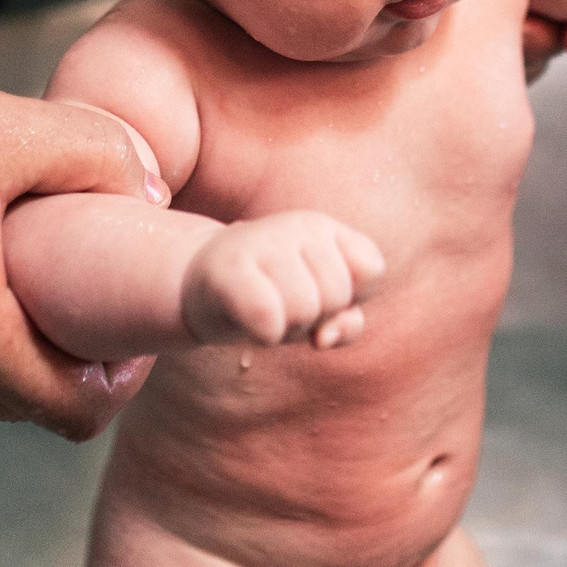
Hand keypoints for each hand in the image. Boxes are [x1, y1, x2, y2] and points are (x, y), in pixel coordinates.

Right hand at [181, 211, 387, 347]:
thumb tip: (323, 339)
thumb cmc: (269, 297)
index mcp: (324, 229)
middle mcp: (296, 227)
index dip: (350, 297)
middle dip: (314, 316)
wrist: (194, 286)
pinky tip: (250, 324)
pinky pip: (268, 316)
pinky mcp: (228, 270)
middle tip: (282, 305)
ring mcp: (261, 243)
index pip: (371, 269)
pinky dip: (266, 333)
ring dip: (286, 328)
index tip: (319, 294)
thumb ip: (346, 323)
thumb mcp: (319, 309)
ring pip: (305, 310)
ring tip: (265, 310)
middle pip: (336, 296)